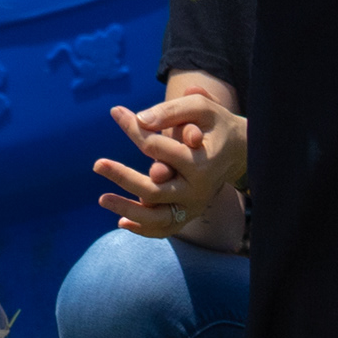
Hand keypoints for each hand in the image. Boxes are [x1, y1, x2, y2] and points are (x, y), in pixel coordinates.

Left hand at [93, 89, 248, 237]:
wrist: (240, 150)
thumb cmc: (214, 124)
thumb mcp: (199, 108)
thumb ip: (171, 112)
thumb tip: (141, 120)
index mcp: (200, 162)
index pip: (156, 147)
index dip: (133, 128)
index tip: (115, 111)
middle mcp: (197, 190)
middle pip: (153, 189)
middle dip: (123, 177)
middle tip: (97, 164)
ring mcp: (193, 206)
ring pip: (156, 217)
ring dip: (128, 210)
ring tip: (102, 199)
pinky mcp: (189, 214)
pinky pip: (164, 229)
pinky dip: (143, 229)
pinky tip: (121, 222)